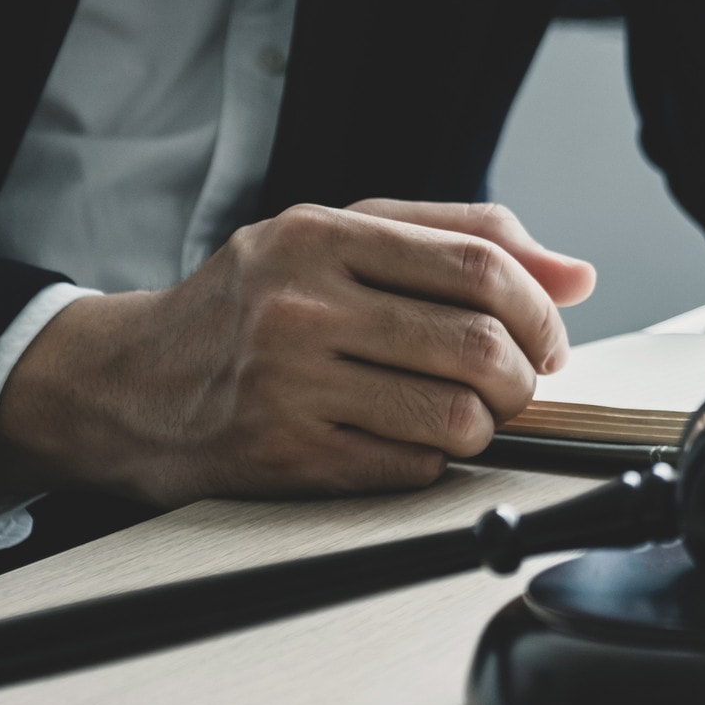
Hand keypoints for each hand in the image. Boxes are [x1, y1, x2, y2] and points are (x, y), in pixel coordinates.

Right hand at [0, 201, 594, 510]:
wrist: (126, 383)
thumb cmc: (251, 304)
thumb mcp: (341, 239)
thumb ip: (461, 237)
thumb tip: (577, 275)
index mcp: (320, 236)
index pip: (477, 265)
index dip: (539, 308)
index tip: (549, 336)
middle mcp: (300, 305)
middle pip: (478, 345)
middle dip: (523, 375)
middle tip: (516, 383)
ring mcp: (288, 385)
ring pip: (456, 417)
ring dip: (486, 425)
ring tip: (466, 413)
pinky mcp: (284, 456)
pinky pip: (412, 468)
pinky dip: (433, 460)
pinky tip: (409, 440)